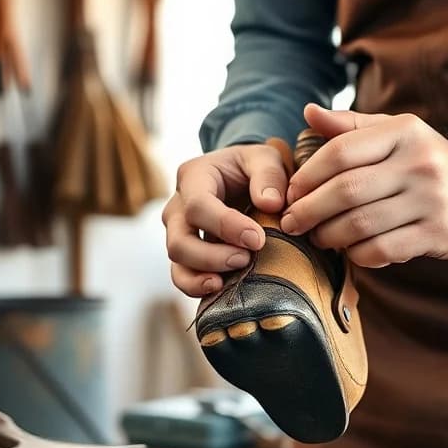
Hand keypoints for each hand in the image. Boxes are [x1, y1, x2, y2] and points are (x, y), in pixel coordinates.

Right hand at [162, 143, 288, 295]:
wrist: (243, 179)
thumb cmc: (253, 168)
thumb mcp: (265, 158)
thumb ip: (269, 175)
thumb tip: (270, 203)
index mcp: (193, 176)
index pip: (198, 205)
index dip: (226, 226)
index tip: (257, 239)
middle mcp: (178, 205)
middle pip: (179, 240)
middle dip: (212, 256)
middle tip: (246, 259)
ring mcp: (178, 231)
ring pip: (177, 262)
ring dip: (203, 275)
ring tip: (230, 280)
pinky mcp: (186, 253)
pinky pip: (181, 276)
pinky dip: (196, 287)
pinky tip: (219, 289)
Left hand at [281, 104, 447, 267]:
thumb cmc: (426, 161)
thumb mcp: (395, 133)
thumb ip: (350, 126)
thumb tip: (307, 112)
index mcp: (404, 132)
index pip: (340, 152)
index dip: (307, 176)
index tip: (291, 193)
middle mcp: (419, 163)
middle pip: (346, 191)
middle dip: (309, 210)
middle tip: (293, 222)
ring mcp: (433, 200)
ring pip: (361, 224)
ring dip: (330, 236)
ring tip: (319, 237)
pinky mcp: (440, 234)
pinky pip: (384, 249)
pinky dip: (359, 254)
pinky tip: (352, 251)